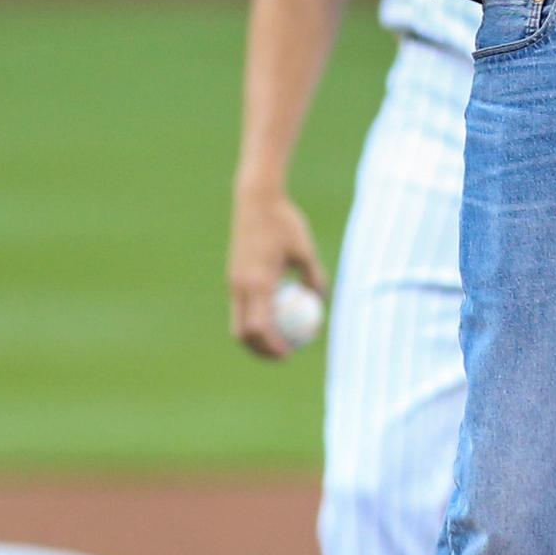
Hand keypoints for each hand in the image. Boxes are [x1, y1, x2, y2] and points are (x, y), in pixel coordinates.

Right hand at [227, 182, 324, 359]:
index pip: (259, 327)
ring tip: (277, 342)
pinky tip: (274, 317)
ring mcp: (234, 281)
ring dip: (255, 336)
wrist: (255, 199)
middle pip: (242, 332)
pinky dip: (253, 318)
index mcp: (258, 282)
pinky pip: (241, 306)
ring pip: (238, 321)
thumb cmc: (284, 222)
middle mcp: (241, 285)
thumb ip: (312, 277)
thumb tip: (322, 300)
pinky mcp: (234, 275)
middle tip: (282, 355)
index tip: (289, 354)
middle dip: (259, 350)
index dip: (272, 346)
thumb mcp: (305, 250)